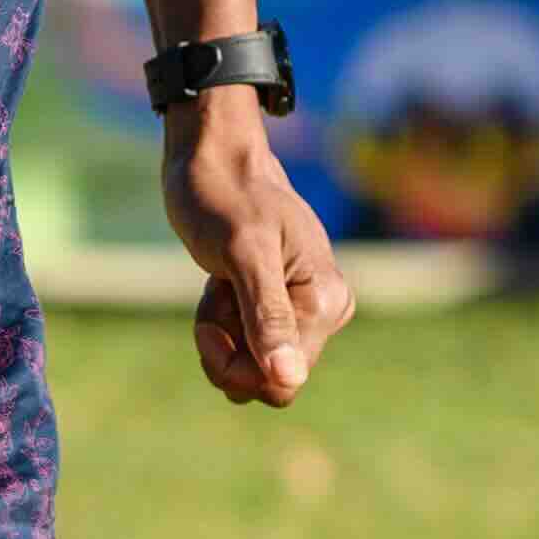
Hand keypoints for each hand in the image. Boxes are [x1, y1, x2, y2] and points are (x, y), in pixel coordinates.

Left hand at [164, 96, 354, 410]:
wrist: (214, 156)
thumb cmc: (226, 193)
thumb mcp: (244, 252)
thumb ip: (267, 316)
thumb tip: (287, 379)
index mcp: (325, 302)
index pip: (281, 381)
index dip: (235, 363)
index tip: (212, 318)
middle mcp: (325, 311)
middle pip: (266, 379)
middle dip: (226, 346)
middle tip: (215, 292)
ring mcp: (303, 309)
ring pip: (252, 364)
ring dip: (221, 330)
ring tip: (219, 281)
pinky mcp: (281, 304)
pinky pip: (246, 343)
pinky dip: (222, 319)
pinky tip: (220, 282)